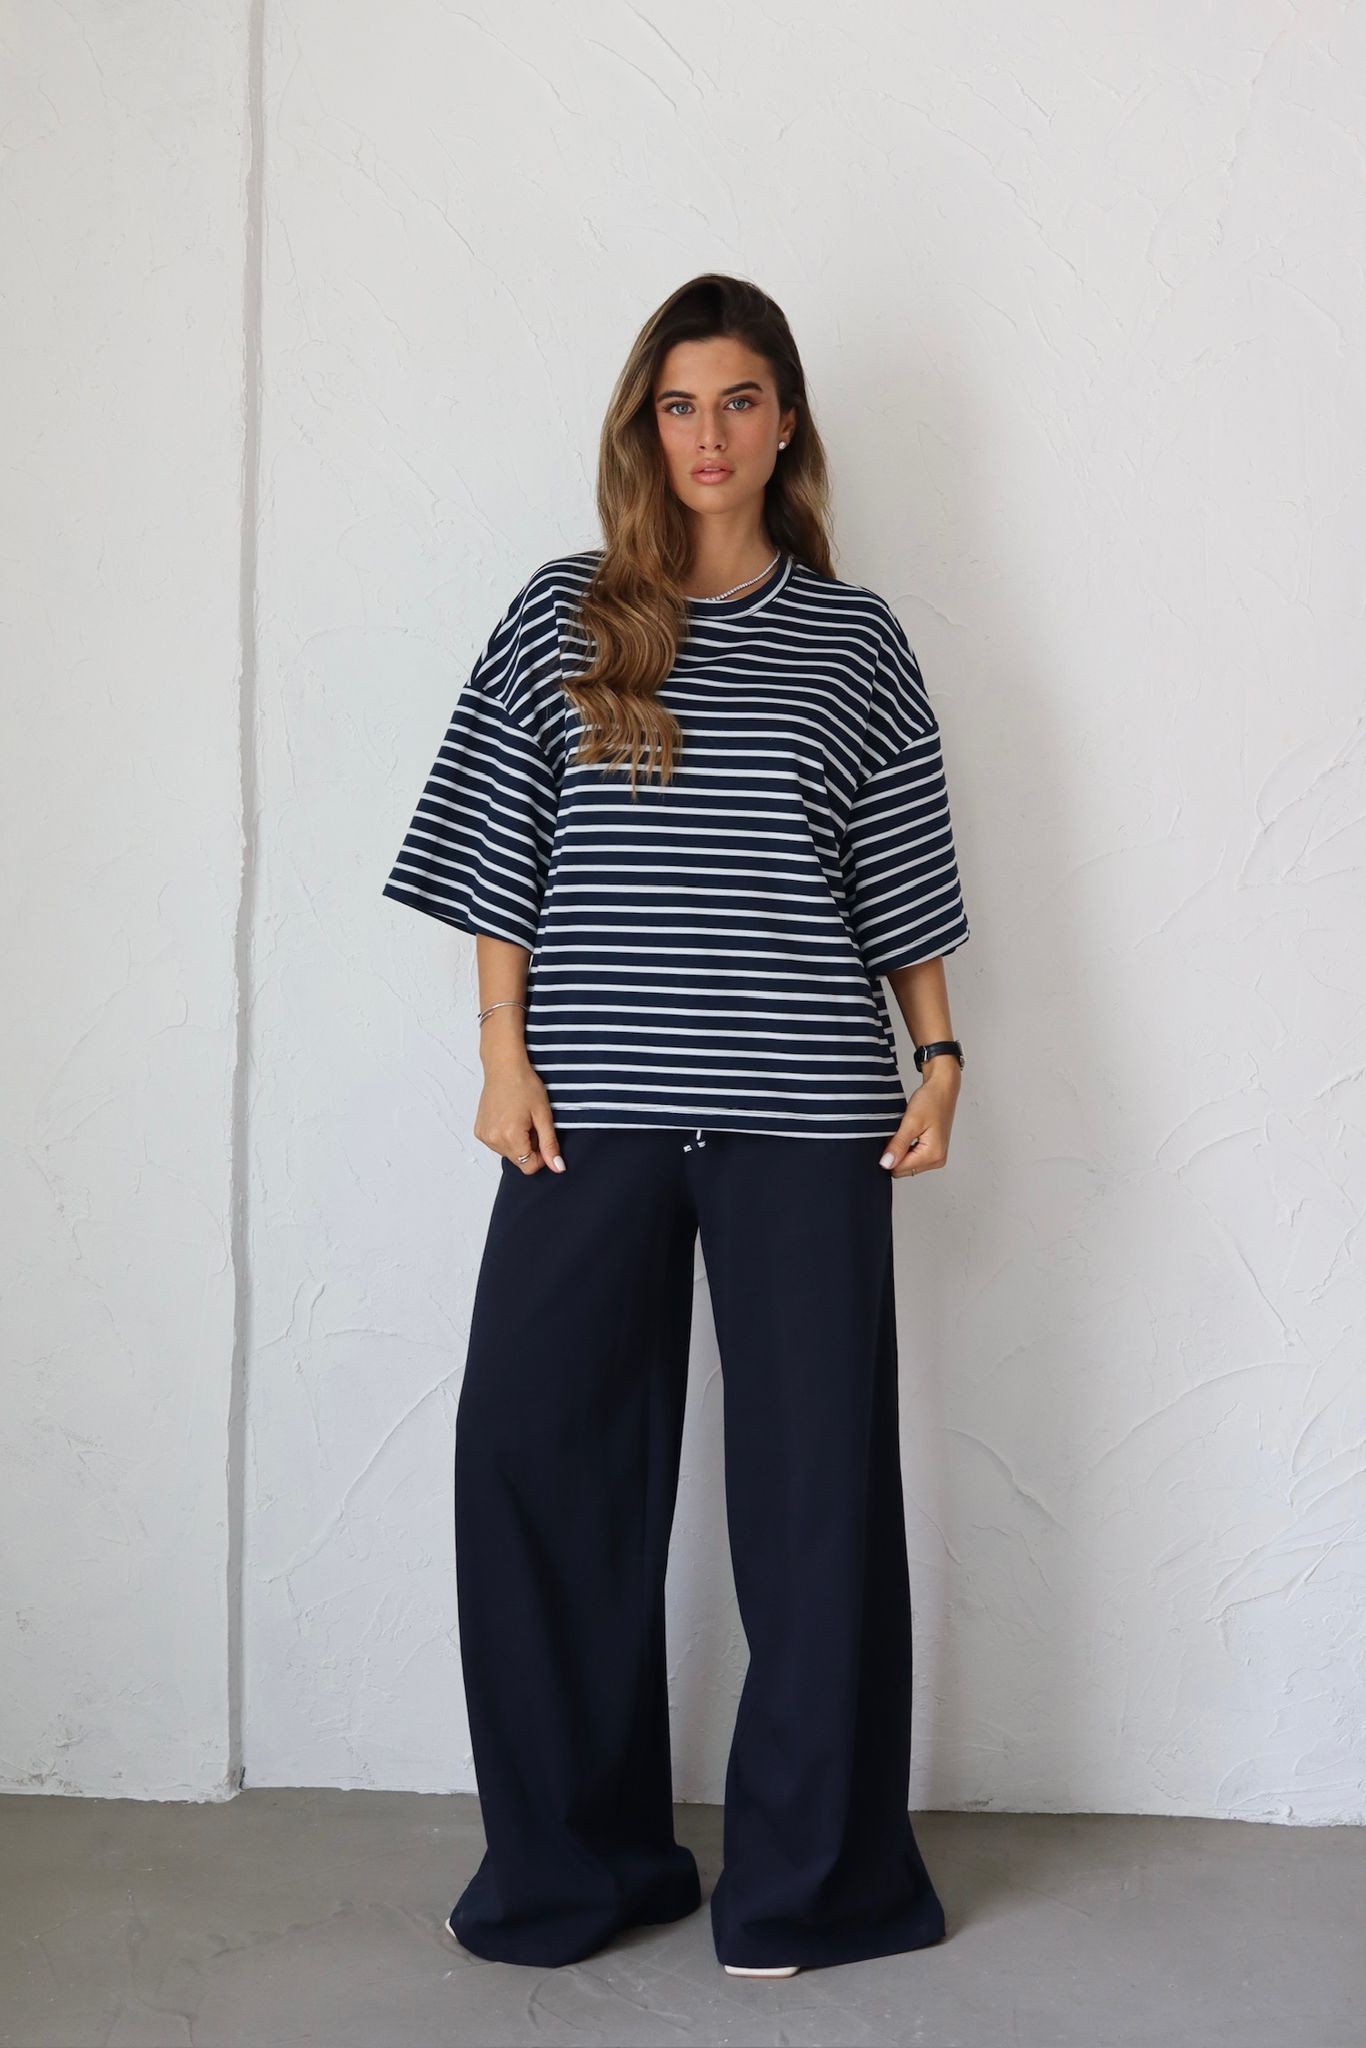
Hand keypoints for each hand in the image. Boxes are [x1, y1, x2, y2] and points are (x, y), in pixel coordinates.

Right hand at [474, 1053, 564, 1172]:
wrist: (504, 1067)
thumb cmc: (524, 1084)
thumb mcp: (543, 1115)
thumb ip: (550, 1144)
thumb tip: (558, 1167)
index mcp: (510, 1136)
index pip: (530, 1167)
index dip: (541, 1155)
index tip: (542, 1136)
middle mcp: (493, 1139)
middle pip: (519, 1161)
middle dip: (530, 1147)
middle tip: (531, 1123)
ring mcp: (484, 1135)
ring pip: (509, 1154)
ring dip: (518, 1142)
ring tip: (520, 1119)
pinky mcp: (479, 1131)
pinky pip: (498, 1145)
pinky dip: (507, 1137)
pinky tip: (509, 1118)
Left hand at [879, 1069, 959, 1177]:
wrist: (942, 1089)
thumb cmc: (932, 1100)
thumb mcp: (911, 1122)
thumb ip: (898, 1145)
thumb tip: (886, 1163)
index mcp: (933, 1155)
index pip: (899, 1168)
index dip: (889, 1154)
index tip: (892, 1136)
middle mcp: (937, 1160)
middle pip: (903, 1169)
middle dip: (895, 1152)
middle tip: (900, 1132)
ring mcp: (936, 1157)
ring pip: (906, 1163)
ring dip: (901, 1149)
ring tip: (907, 1130)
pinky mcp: (933, 1152)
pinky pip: (912, 1156)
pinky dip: (906, 1146)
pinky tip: (911, 1132)